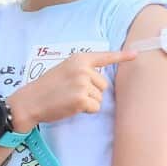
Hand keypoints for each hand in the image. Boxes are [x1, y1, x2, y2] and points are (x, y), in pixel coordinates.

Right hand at [8, 50, 136, 129]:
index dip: (122, 56)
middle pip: (103, 85)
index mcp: (79, 59)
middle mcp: (83, 69)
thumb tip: (102, 79)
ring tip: (69, 99)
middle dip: (92, 92)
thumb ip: (82, 70)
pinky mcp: (81, 99)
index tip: (136, 54)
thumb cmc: (47, 87)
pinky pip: (95, 108)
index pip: (104, 57)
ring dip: (88, 102)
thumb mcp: (64, 70)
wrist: (30, 101)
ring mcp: (82, 83)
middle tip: (71, 92)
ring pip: (100, 98)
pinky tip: (71, 106)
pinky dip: (86, 110)